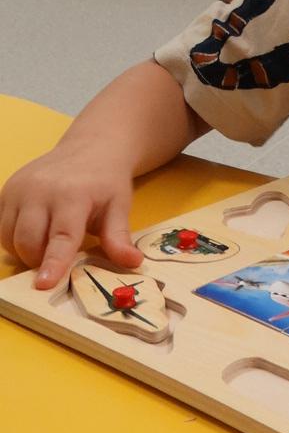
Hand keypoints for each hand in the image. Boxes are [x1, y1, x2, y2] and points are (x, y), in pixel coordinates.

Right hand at [0, 147, 140, 289]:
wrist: (90, 148)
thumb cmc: (106, 182)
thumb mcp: (119, 207)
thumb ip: (118, 237)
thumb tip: (133, 263)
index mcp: (72, 195)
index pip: (61, 236)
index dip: (53, 263)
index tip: (44, 284)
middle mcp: (39, 190)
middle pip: (28, 241)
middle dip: (39, 261)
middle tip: (59, 258)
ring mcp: (19, 188)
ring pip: (9, 237)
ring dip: (25, 251)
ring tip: (48, 243)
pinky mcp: (7, 189)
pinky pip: (1, 226)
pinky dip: (13, 238)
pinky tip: (34, 231)